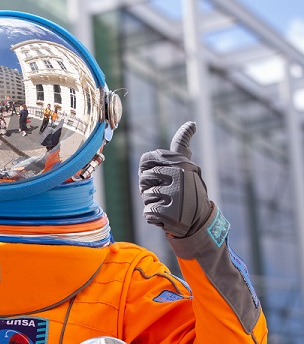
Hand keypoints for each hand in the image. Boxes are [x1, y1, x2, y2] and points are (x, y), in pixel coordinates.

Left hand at [138, 122, 212, 237]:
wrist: (200, 220)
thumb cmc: (188, 190)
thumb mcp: (187, 166)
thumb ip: (182, 145)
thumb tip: (191, 123)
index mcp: (180, 163)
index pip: (146, 159)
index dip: (147, 169)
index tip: (159, 175)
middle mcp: (179, 176)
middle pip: (143, 179)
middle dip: (149, 188)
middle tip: (167, 193)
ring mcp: (174, 196)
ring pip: (145, 196)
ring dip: (153, 203)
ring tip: (169, 204)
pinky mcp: (169, 214)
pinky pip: (148, 213)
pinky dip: (154, 217)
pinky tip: (168, 216)